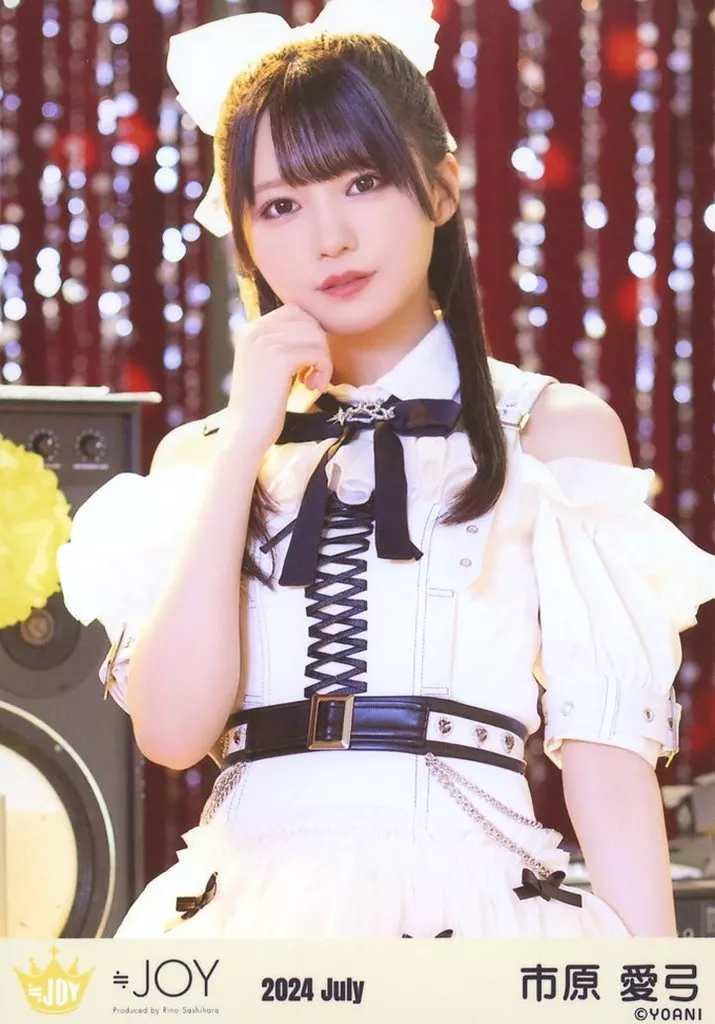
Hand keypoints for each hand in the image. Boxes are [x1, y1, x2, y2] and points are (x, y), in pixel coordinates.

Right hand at [226, 304, 331, 452]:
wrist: (245, 432)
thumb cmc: (262, 406)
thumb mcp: (268, 366)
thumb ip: (283, 344)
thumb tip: (317, 330)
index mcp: (250, 330)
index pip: (295, 312)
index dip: (310, 335)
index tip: (306, 364)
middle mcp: (254, 330)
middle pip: (308, 321)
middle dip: (319, 347)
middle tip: (313, 375)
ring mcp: (265, 342)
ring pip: (316, 336)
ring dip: (323, 361)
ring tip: (313, 383)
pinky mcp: (279, 357)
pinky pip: (317, 352)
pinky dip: (324, 370)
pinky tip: (313, 388)